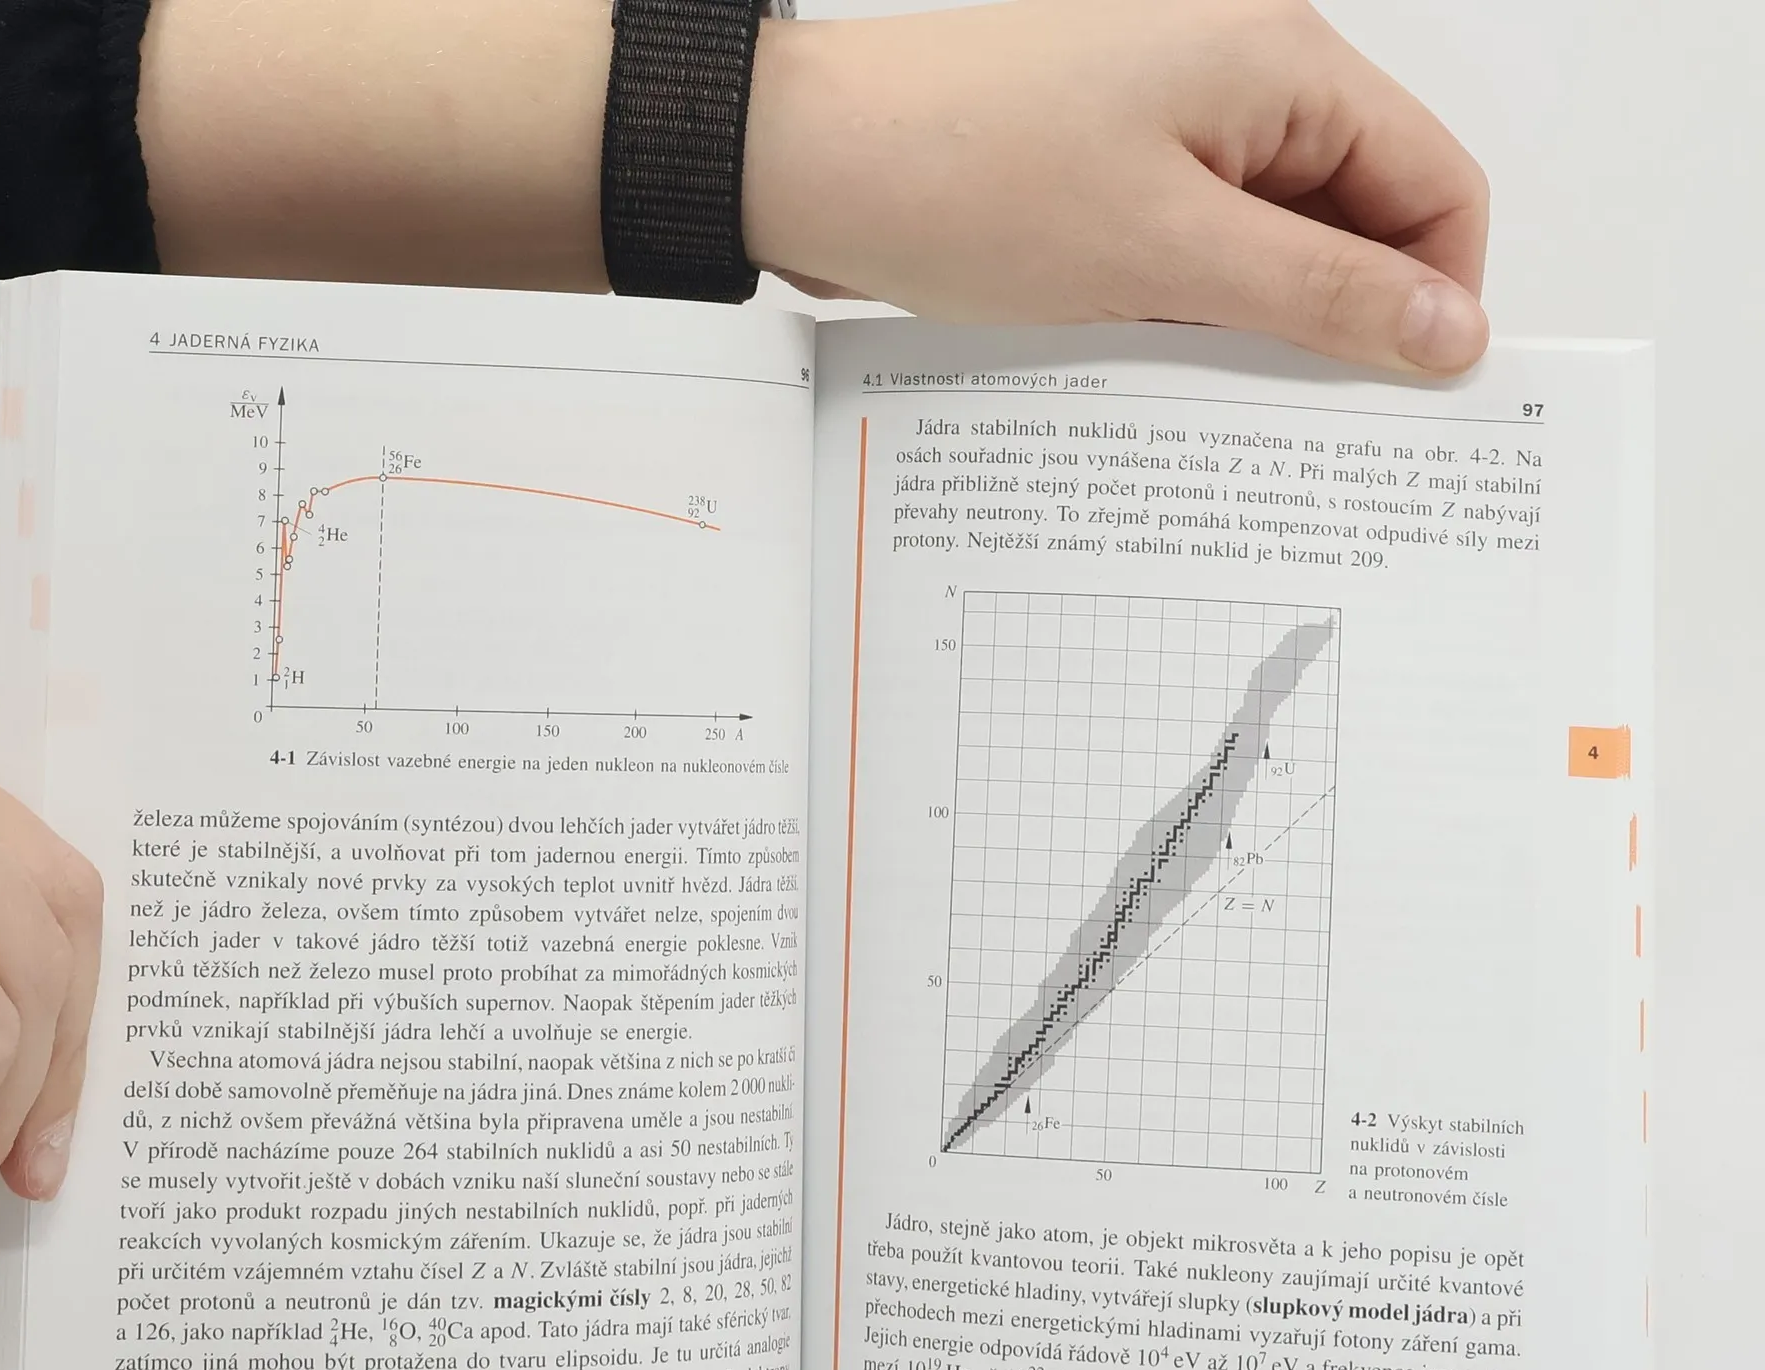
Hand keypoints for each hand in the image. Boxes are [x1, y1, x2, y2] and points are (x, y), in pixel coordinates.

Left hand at [745, 0, 1489, 373]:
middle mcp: (1239, 72)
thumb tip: (1448, 331)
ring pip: (1270, 239)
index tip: (1404, 399)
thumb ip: (1320, 295)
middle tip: (1298, 423)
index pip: (1434, 182)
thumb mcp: (1167, 256)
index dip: (1436, 296)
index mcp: (1281, 62)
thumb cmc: (966, 179)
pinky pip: (1195, 244)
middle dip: (1339, 318)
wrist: (805, 163)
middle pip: (1357, 213)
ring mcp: (1172, 117)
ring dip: (1256, 322)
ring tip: (1199, 385)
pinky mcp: (1114, 162)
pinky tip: (1153, 359)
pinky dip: (1192, 307)